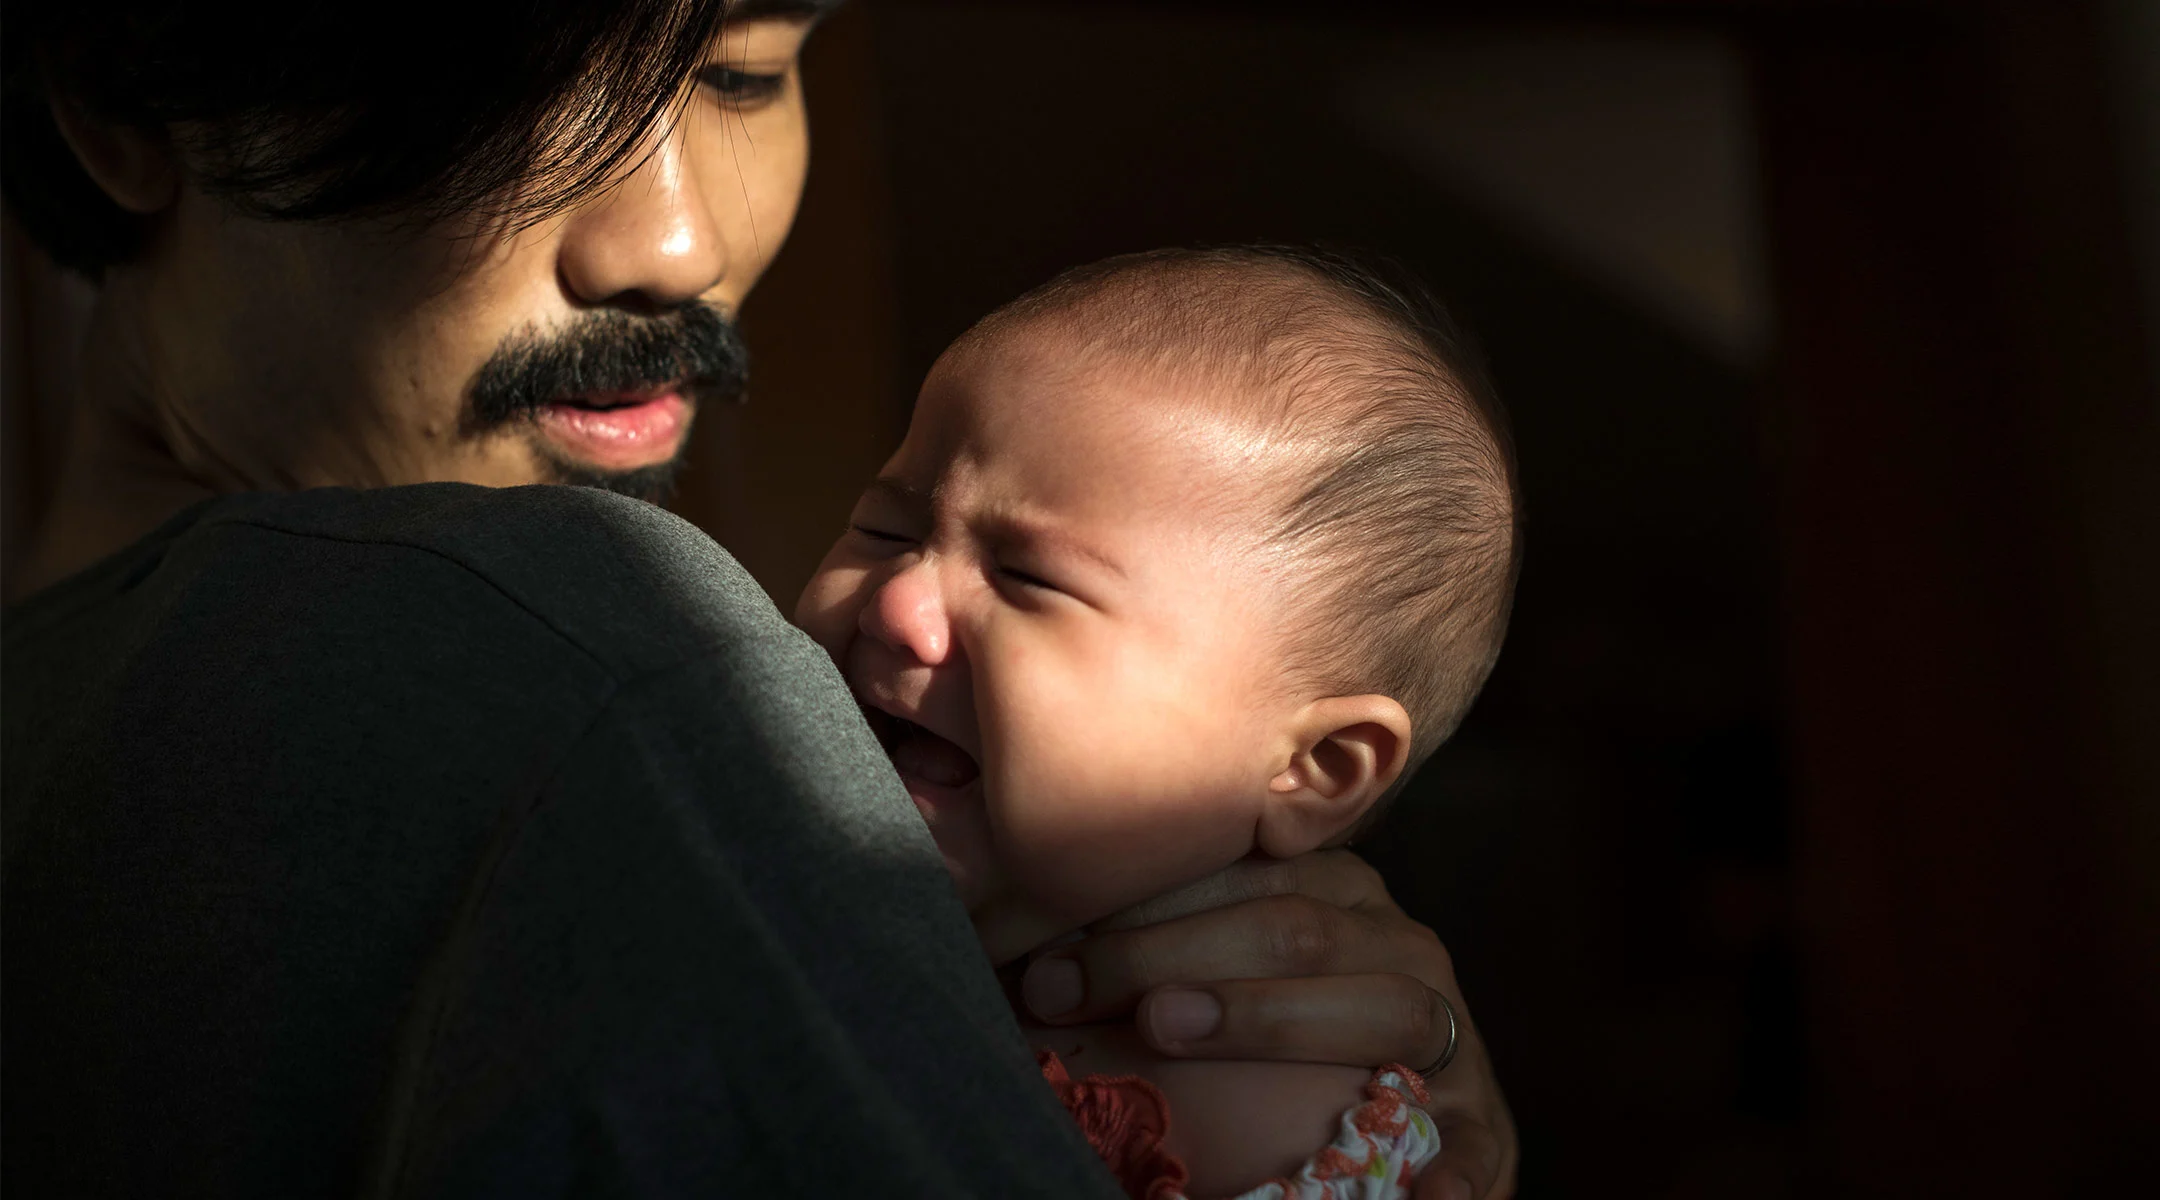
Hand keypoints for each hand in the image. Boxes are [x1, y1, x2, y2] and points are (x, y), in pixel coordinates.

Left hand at [1015, 850, 1516, 1199]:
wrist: (1414, 1097)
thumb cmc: (1293, 1035)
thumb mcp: (1240, 973)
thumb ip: (1163, 955)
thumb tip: (1022, 962)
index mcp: (1341, 893)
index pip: (1236, 878)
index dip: (1133, 910)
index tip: (1037, 957)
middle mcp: (1402, 944)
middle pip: (1289, 928)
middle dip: (1165, 954)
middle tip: (1067, 988)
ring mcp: (1451, 1033)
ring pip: (1373, 1001)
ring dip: (1266, 1013)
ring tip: (1168, 1028)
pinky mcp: (1483, 1127)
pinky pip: (1472, 1149)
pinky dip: (1447, 1173)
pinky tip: (1406, 1196)